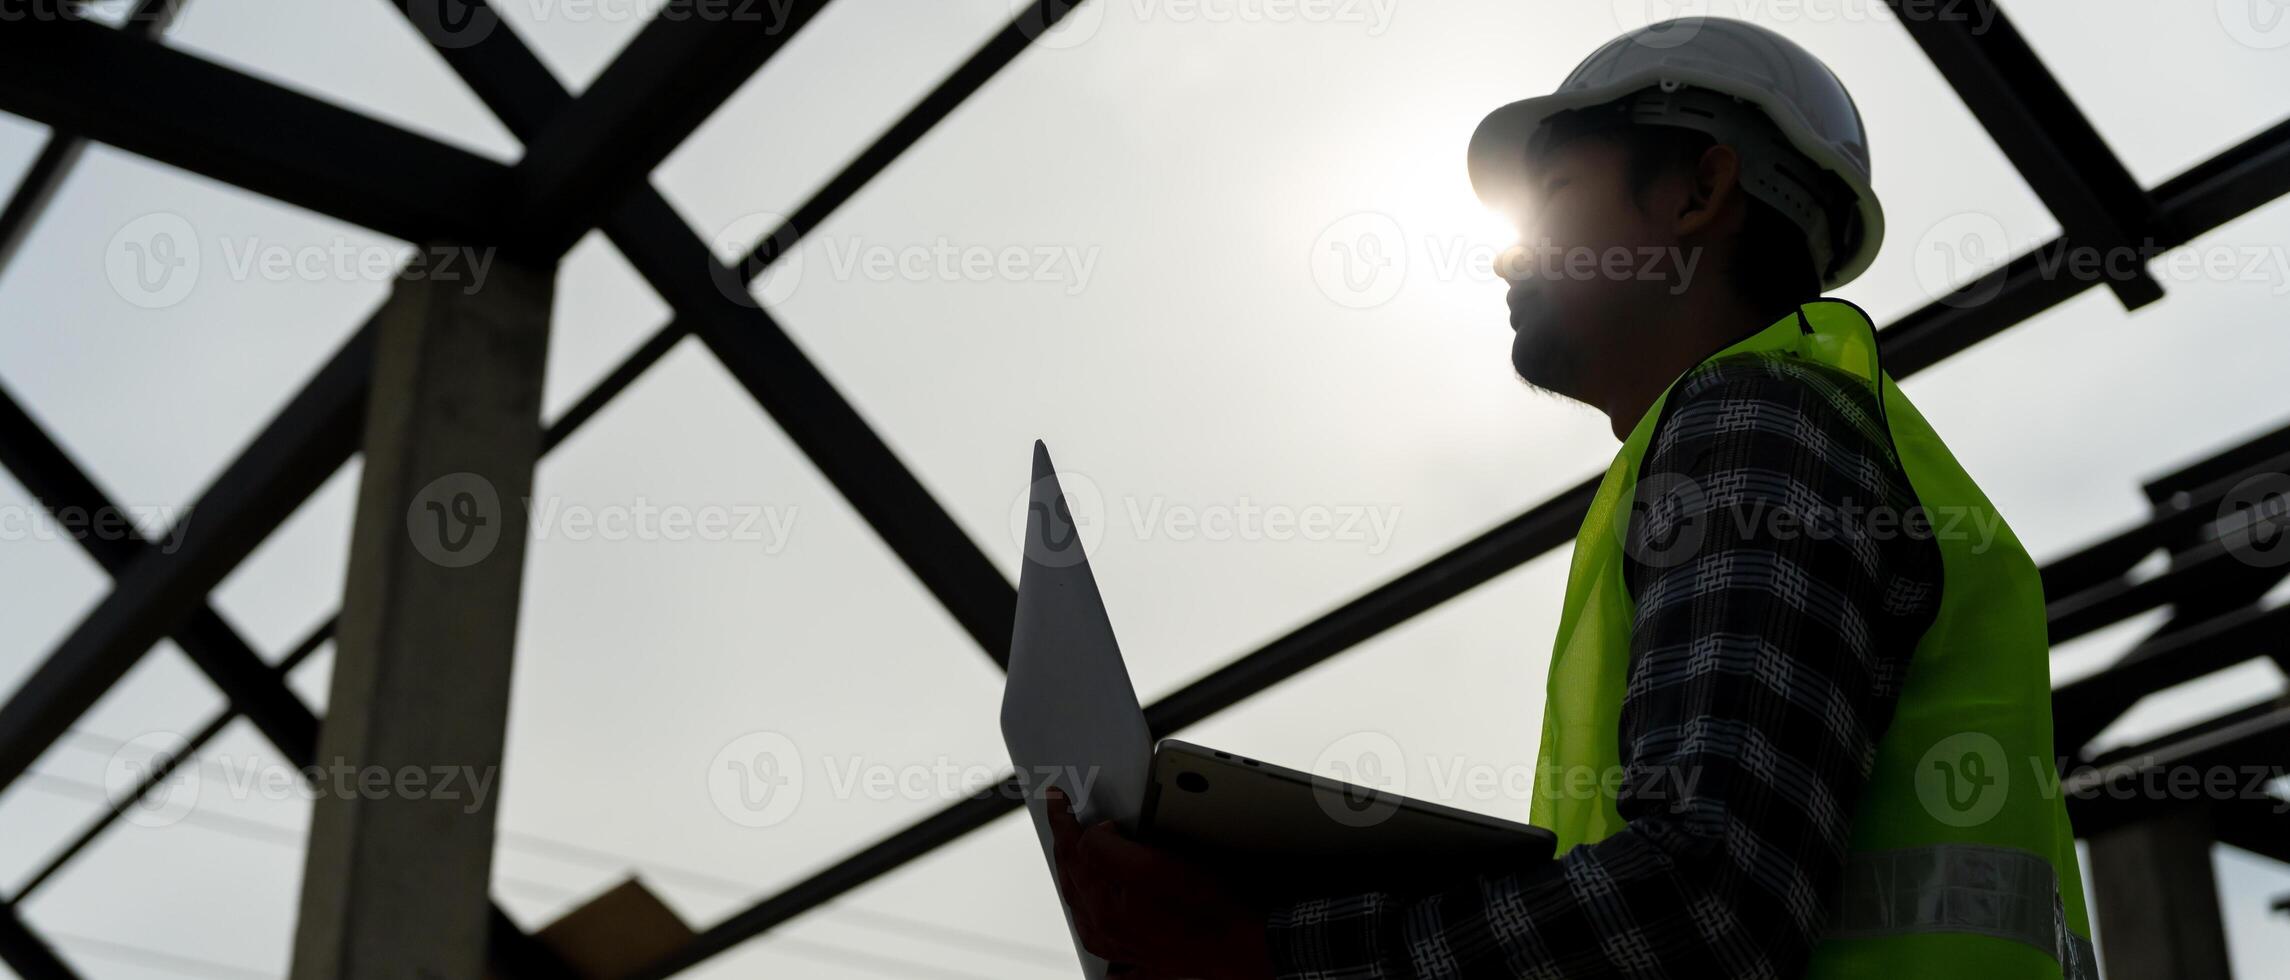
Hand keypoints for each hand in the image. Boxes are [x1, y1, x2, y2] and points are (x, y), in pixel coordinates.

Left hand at [1044, 786, 1275, 979]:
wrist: (1247, 945)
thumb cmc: (1209, 907)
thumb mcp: (1154, 865)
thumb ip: (1108, 850)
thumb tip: (1093, 836)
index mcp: (1105, 907)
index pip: (1073, 852)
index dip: (1063, 820)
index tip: (1056, 798)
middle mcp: (1110, 931)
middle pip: (1074, 882)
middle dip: (1065, 847)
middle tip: (1060, 820)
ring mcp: (1127, 948)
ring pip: (1085, 912)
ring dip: (1076, 882)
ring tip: (1072, 859)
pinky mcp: (1148, 959)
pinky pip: (1112, 955)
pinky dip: (1101, 934)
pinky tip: (1101, 923)